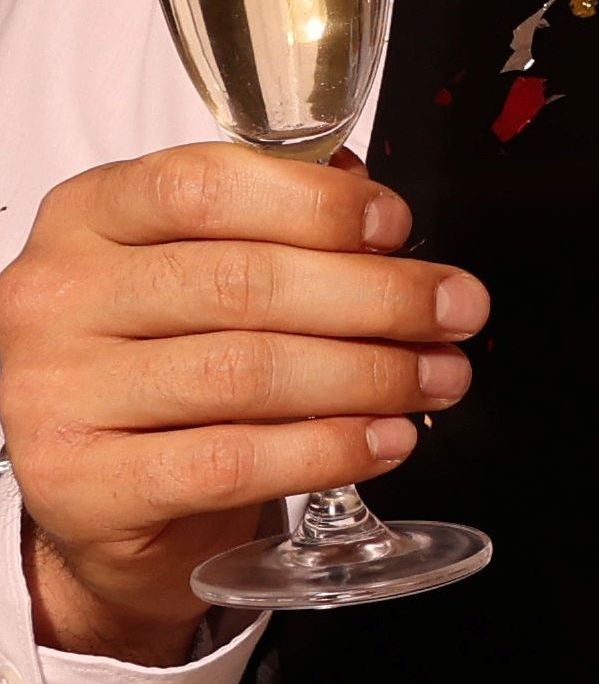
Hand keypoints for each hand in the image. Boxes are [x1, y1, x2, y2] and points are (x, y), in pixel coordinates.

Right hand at [0, 146, 479, 664]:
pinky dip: (329, 449)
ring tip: (439, 378)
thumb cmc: (165, 363)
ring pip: (246, 372)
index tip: (397, 225)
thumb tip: (375, 209)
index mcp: (86, 219)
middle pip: (243, 283)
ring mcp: (55, 393)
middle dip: (378, 298)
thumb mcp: (197, 271)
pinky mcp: (82, 484)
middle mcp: (55, 297)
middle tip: (457, 311)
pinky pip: (232, 461)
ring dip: (371, 375)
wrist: (103, 496)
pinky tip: (386, 439)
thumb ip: (275, 227)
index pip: (201, 187)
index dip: (316, 204)